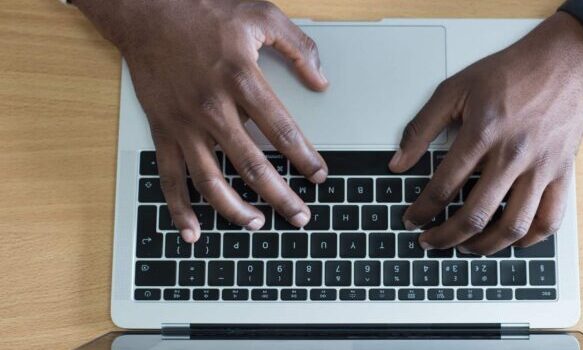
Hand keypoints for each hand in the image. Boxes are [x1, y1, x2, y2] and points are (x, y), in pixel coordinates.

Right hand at [75, 0, 328, 241]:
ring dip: (235, 210)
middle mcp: (213, 109)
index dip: (304, 158)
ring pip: (211, 180)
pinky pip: (169, 177)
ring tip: (258, 225)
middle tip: (300, 217)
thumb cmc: (204, 12)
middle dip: (280, 196)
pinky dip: (179, 208)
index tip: (319, 176)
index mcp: (242, 80)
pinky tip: (193, 231)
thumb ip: (298, 46)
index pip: (282, 131)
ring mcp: (185, 124)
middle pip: (252, 165)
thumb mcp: (261, 15)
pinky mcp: (163, 130)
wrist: (147, 12)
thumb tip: (322, 81)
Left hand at [389, 6, 582, 254]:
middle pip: (475, 215)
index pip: (443, 187)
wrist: (563, 62)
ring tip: (466, 247)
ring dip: (484, 246)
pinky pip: (550, 220)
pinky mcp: (563, 173)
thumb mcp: (454, 89)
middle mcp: (513, 155)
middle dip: (445, 237)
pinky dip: (529, 239)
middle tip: (430, 241)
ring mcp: (541, 168)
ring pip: (513, 226)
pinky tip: (511, 240)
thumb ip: (421, 127)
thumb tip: (398, 162)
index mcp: (482, 133)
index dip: (422, 210)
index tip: (412, 219)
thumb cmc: (510, 73)